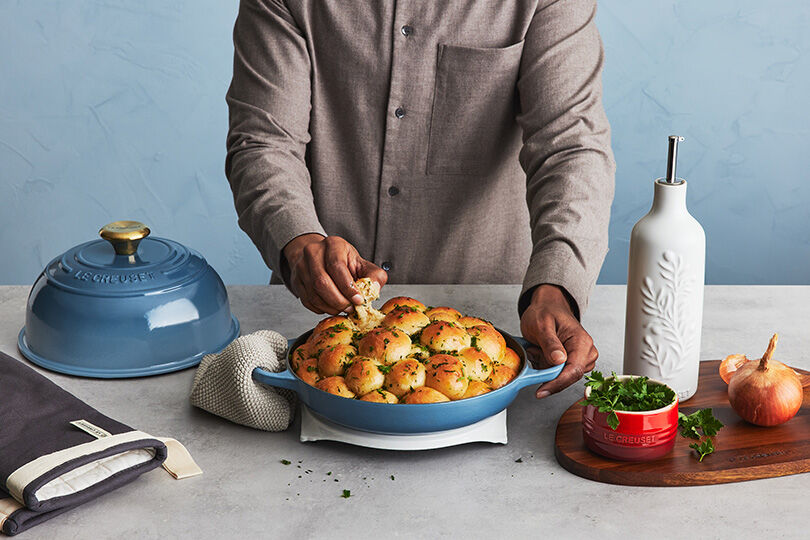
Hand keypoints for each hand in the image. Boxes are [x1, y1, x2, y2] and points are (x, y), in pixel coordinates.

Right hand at [282, 234, 387, 314]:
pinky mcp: (296, 280)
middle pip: (322, 282)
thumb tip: (374, 289)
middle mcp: (314, 252)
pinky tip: (331, 307)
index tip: (358, 300)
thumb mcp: (363, 264)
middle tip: (350, 308)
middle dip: (339, 301)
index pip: (337, 266)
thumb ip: (374, 276)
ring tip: (342, 308)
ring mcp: (302, 266)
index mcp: (333, 244)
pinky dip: (321, 309)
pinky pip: (307, 301)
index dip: (348, 287)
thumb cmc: (345, 262)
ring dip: (330, 307)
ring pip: (313, 294)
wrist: (322, 257)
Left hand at [520, 284, 597, 398]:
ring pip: (561, 377)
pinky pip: (557, 374)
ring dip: (544, 367)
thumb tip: (559, 361)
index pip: (574, 370)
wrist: (546, 307)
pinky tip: (540, 352)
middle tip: (535, 349)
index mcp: (582, 342)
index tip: (541, 391)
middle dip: (547, 370)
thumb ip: (550, 343)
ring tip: (537, 347)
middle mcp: (586, 353)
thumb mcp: (542, 324)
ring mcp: (580, 359)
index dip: (557, 383)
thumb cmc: (545, 312)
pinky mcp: (572, 363)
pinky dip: (544, 366)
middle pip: (568, 377)